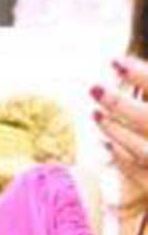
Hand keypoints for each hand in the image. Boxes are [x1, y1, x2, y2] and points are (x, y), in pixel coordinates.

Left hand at [93, 55, 147, 198]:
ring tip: (95, 113)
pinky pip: (139, 173)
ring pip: (141, 150)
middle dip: (120, 104)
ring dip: (114, 130)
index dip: (140, 74)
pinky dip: (121, 157)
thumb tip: (124, 67)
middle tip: (94, 87)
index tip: (115, 62)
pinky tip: (106, 143)